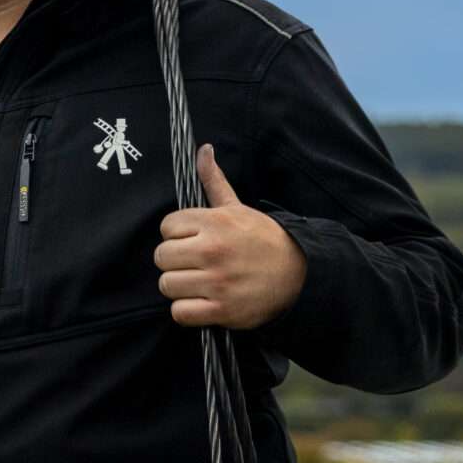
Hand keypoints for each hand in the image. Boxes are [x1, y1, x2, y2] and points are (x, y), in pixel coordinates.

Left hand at [153, 145, 305, 329]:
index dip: (176, 234)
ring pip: (167, 285)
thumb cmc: (265, 240)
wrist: (301, 275)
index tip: (192, 240)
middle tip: (194, 262)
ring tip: (199, 282)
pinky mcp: (222, 310)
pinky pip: (180, 313)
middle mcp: (213, 251)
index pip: (166, 227)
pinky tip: (202, 302)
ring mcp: (217, 282)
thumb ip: (214, 181)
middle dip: (174, 261)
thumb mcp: (238, 208)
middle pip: (161, 257)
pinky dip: (187, 310)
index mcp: (215, 223)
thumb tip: (203, 150)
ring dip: (180, 287)